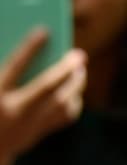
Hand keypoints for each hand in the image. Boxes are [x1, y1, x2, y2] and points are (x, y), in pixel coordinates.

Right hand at [0, 30, 85, 155]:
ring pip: (61, 104)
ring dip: (75, 85)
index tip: (44, 30)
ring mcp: (28, 125)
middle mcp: (13, 110)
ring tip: (81, 70)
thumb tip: (24, 46)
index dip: (29, 47)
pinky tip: (75, 90)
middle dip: (64, 69)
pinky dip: (73, 102)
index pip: (14, 66)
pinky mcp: (38, 134)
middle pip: (46, 87)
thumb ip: (3, 68)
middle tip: (79, 54)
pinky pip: (64, 118)